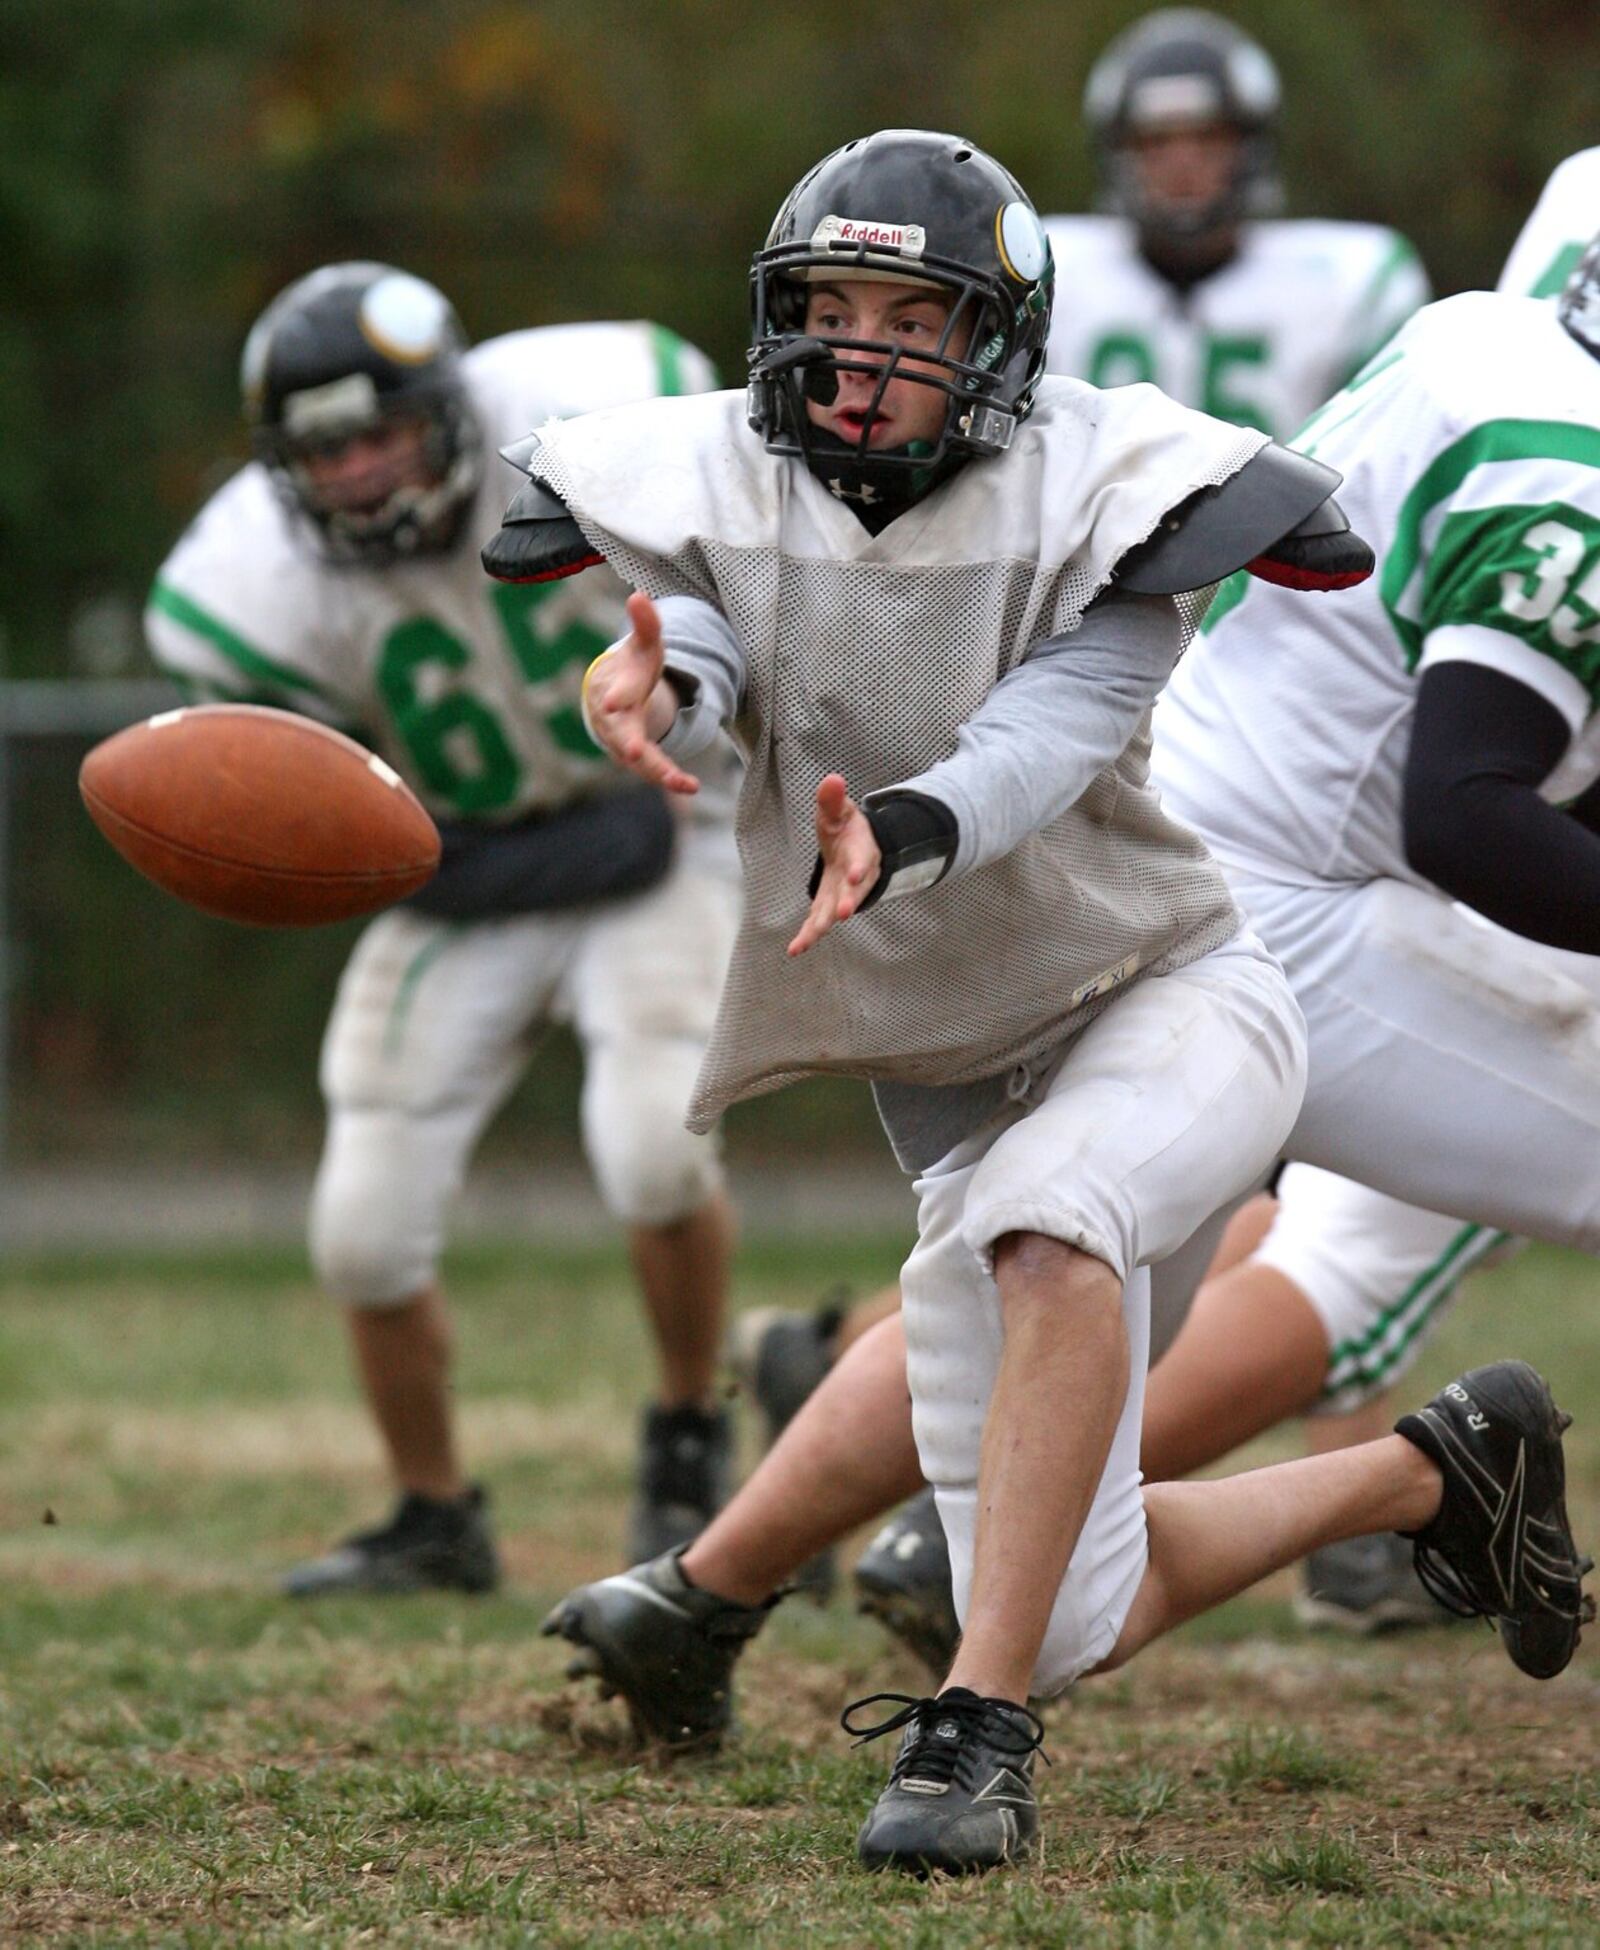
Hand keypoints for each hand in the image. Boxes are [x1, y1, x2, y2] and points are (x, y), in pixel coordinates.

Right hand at [583, 591, 698, 794]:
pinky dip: (669, 779)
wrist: (614, 699)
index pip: (615, 692)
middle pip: (620, 733)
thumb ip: (645, 624)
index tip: (612, 702)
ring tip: (683, 783)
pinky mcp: (639, 760)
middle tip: (632, 752)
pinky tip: (691, 787)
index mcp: (615, 689)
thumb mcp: (643, 646)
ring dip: (658, 770)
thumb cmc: (631, 669)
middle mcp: (615, 721)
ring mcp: (624, 743)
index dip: (616, 695)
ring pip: (639, 760)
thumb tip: (638, 594)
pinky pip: (653, 771)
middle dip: (627, 742)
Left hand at [787, 774, 880, 956]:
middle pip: (852, 893)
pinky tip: (794, 950)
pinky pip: (818, 922)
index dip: (858, 867)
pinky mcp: (829, 904)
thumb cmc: (847, 828)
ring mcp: (842, 894)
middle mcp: (855, 878)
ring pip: (833, 913)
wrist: (856, 848)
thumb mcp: (840, 810)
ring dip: (822, 926)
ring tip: (805, 942)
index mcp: (861, 851)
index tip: (854, 875)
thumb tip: (832, 779)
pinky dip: (808, 936)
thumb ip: (833, 800)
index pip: (861, 859)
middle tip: (841, 914)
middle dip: (846, 903)